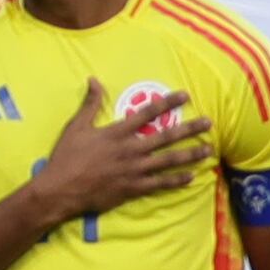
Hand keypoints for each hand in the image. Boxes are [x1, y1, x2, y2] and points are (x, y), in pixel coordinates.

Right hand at [24, 78, 215, 226]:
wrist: (60, 189)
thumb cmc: (66, 157)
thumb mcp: (75, 127)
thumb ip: (90, 104)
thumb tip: (94, 80)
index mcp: (117, 133)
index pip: (147, 113)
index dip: (167, 103)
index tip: (185, 96)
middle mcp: (131, 150)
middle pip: (166, 136)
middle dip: (190, 128)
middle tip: (209, 123)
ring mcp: (134, 170)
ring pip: (169, 160)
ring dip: (191, 154)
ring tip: (208, 150)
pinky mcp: (133, 188)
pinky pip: (161, 184)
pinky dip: (177, 180)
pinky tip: (191, 177)